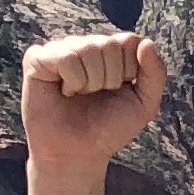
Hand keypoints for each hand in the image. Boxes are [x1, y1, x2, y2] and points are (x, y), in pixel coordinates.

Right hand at [21, 31, 166, 177]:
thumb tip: (146, 42)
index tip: (120, 90)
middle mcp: (86, 46)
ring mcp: (61, 50)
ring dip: (91, 82)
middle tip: (96, 96)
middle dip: (110, 78)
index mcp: (112, 52)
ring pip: (88, 48)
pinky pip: (65, 56)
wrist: (77, 153)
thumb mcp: (144, 105)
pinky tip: (64, 92)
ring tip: (79, 95)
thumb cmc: (109, 128)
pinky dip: (72, 80)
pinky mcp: (38, 59)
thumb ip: (155, 74)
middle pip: (109, 44)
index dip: (129, 70)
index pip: (129, 41)